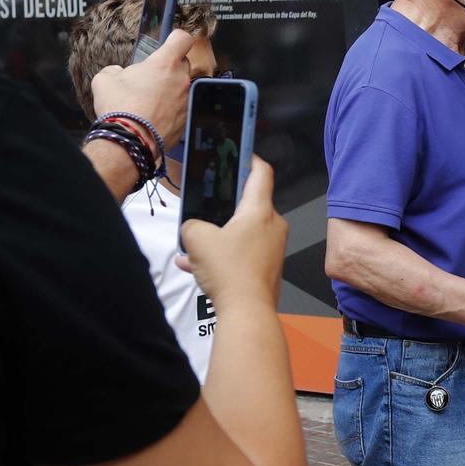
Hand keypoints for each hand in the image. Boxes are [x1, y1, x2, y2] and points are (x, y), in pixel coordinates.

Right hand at [90, 28, 197, 147]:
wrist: (131, 141)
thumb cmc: (119, 107)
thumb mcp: (104, 80)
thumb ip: (113, 71)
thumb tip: (116, 73)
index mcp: (164, 63)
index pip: (183, 39)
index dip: (177, 38)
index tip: (170, 42)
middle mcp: (181, 79)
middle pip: (183, 64)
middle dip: (170, 67)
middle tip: (152, 77)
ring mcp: (186, 100)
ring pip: (183, 87)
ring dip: (171, 90)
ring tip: (152, 100)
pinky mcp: (187, 119)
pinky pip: (182, 107)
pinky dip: (173, 109)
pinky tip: (156, 116)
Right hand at [176, 158, 287, 309]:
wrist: (247, 312)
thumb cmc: (232, 274)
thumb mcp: (197, 238)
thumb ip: (191, 225)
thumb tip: (193, 229)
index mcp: (259, 210)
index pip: (261, 172)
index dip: (250, 159)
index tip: (241, 153)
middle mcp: (272, 226)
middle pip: (249, 205)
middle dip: (224, 207)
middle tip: (207, 206)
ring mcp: (272, 248)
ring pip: (242, 233)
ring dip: (218, 237)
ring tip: (195, 247)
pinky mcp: (267, 267)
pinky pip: (243, 253)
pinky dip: (223, 257)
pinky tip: (197, 267)